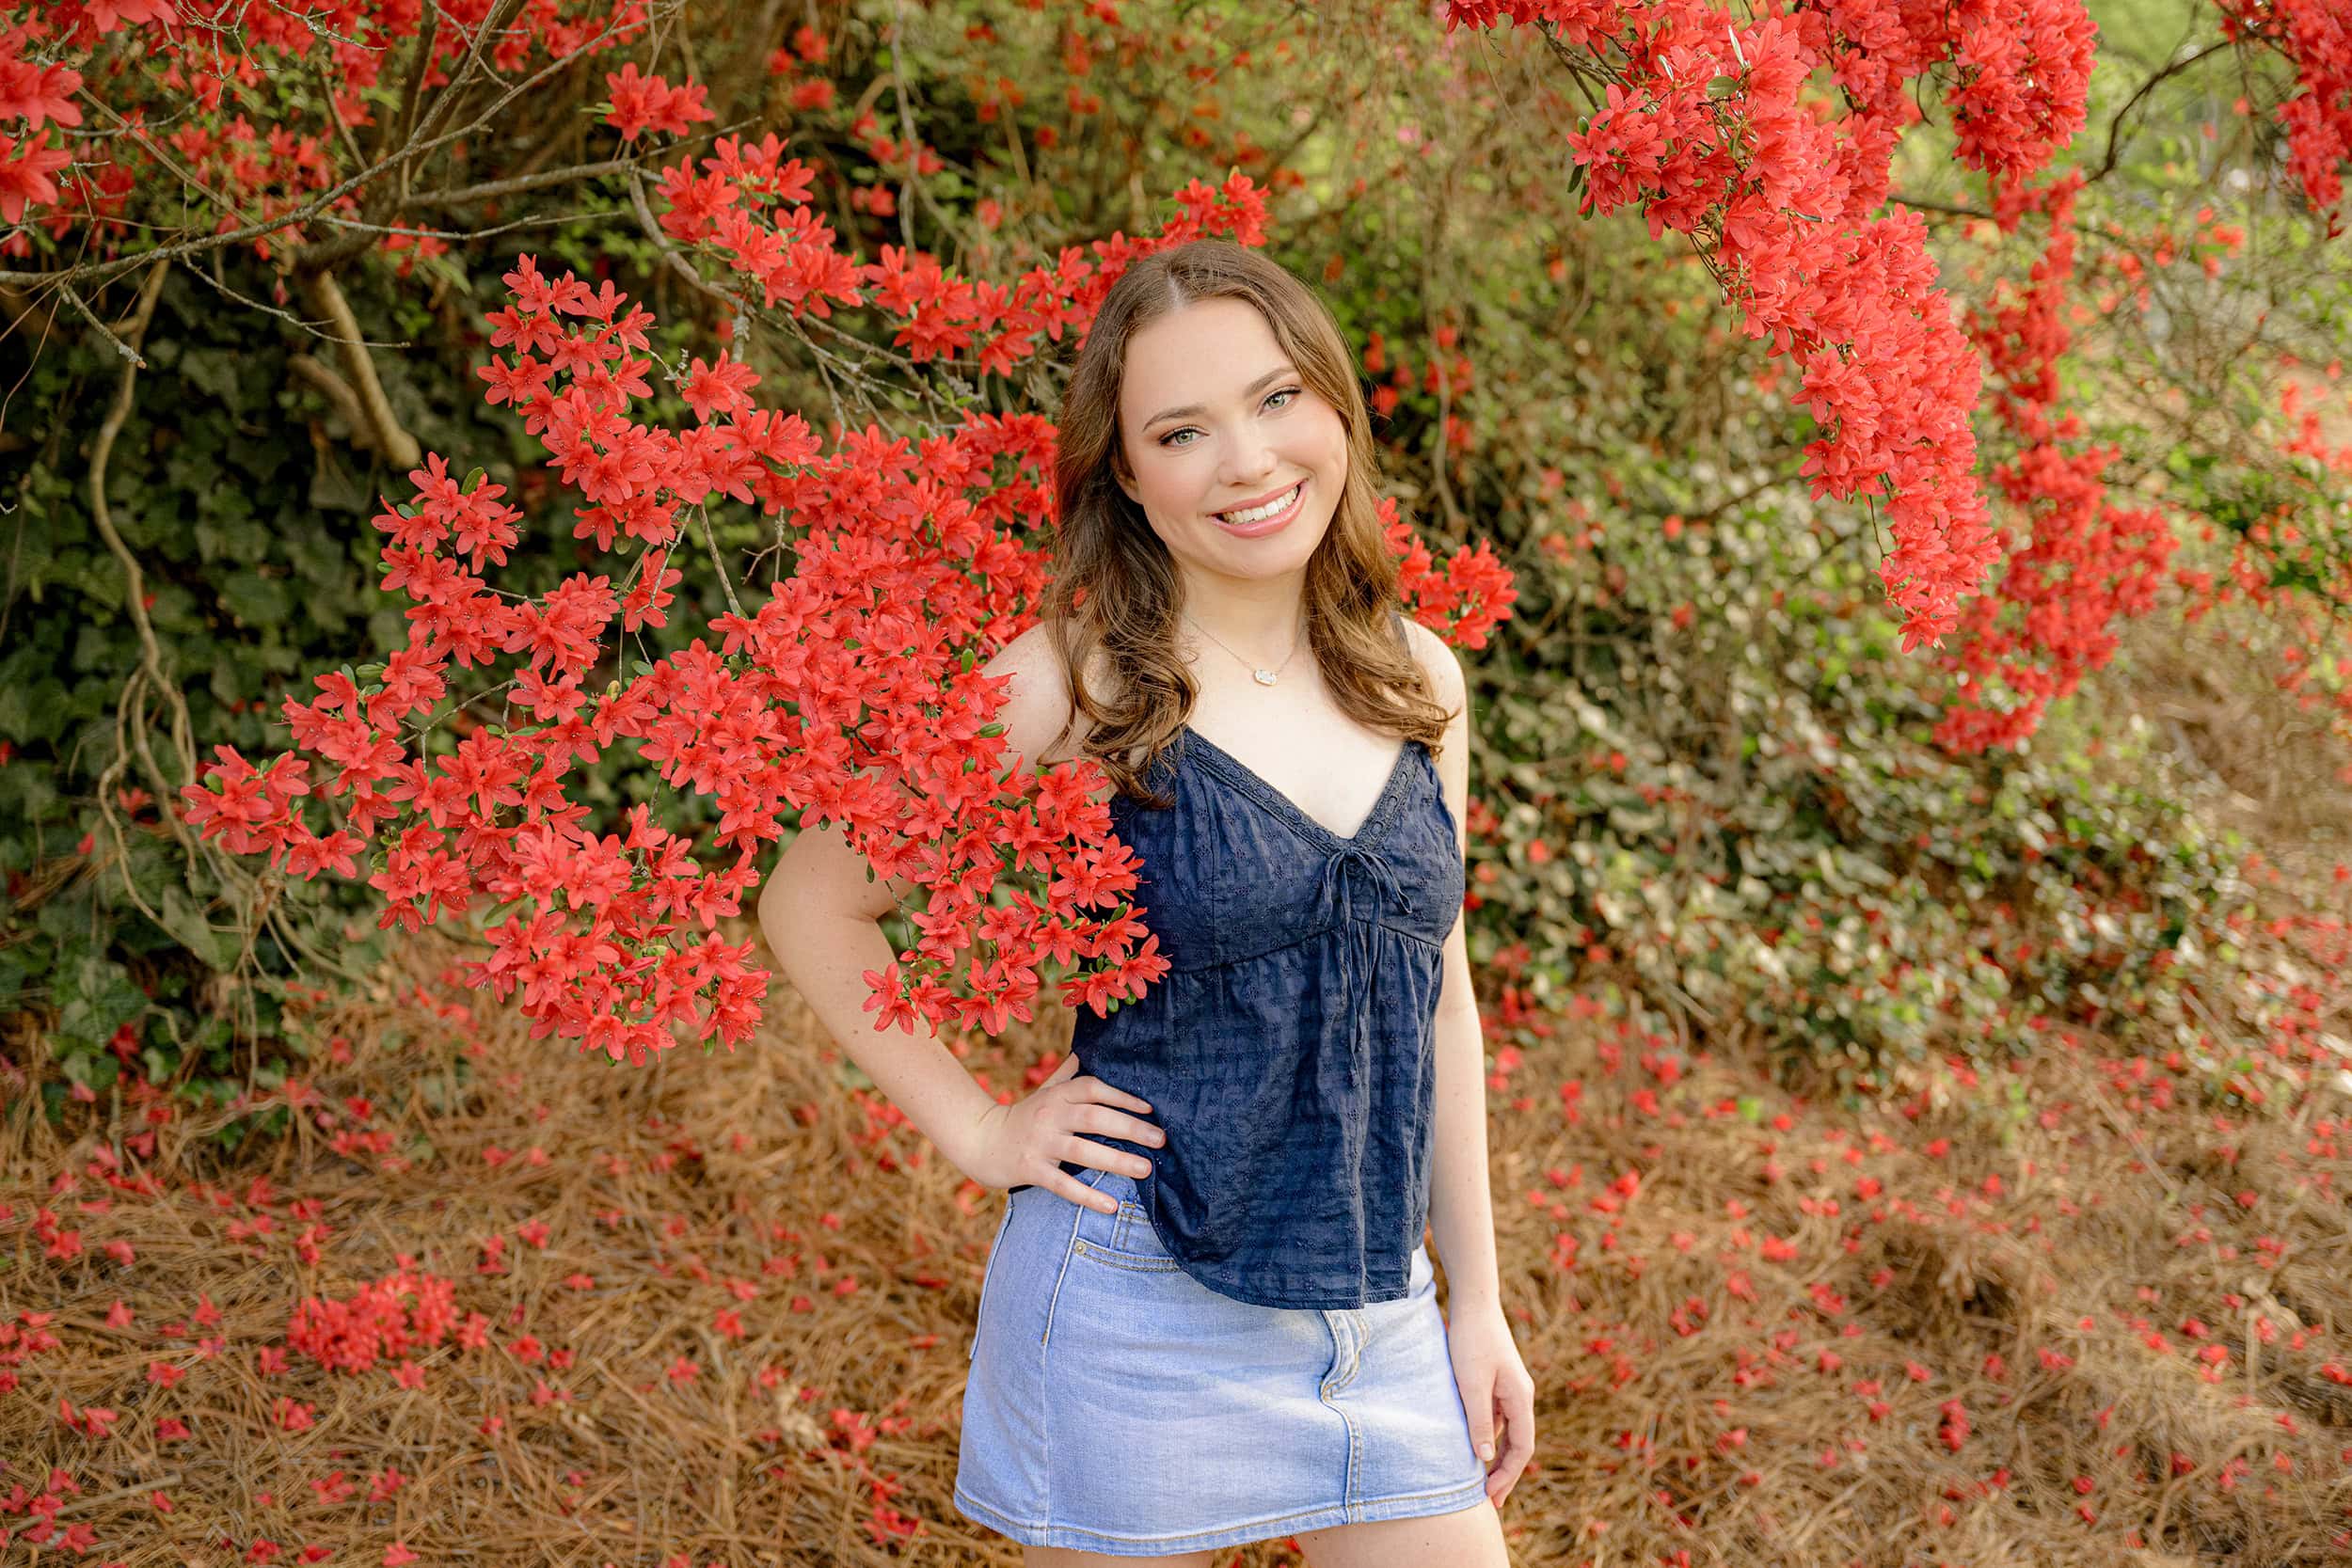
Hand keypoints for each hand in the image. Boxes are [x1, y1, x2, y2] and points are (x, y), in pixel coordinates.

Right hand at [959, 1052, 1165, 1214]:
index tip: (1150, 1109)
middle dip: (1130, 1127)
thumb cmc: (1022, 1117)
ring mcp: (1040, 1143)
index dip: (1123, 1097)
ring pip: (1083, 1150)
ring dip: (1117, 1160)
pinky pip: (1063, 1185)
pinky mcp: (1031, 1170)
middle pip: (1094, 1117)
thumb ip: (1066, 1076)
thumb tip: (1084, 1052)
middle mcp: (1049, 1115)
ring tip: (1146, 1169)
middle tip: (1161, 1140)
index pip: (1093, 1088)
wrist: (980, 1141)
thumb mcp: (1043, 1092)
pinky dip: (1087, 1196)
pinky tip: (1111, 1206)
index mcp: (1056, 1095)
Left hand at [1445, 1300, 1534, 1508]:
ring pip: (1509, 1433)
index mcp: (1521, 1398)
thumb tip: (1486, 1458)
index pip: (1522, 1448)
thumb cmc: (1471, 1341)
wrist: (1473, 1303)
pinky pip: (1499, 1419)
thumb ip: (1479, 1421)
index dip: (1508, 1475)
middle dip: (1506, 1473)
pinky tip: (1475, 1447)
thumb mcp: (1471, 1384)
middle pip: (1519, 1445)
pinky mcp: (1498, 1383)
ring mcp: (1511, 1389)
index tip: (1491, 1497)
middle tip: (1489, 1500)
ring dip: (1498, 1457)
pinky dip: (1491, 1437)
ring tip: (1481, 1481)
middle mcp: (1521, 1396)